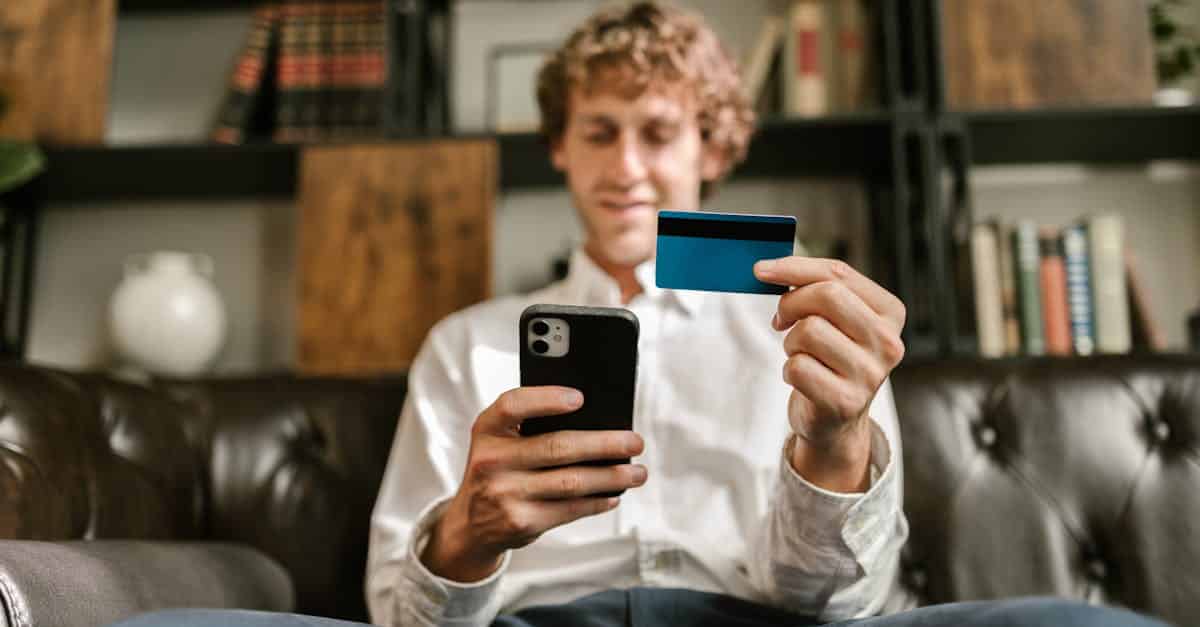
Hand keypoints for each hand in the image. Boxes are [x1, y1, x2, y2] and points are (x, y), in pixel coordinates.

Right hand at [421, 386, 646, 581]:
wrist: (471, 523)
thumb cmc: (499, 468)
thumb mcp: (499, 441)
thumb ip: (530, 425)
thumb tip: (596, 422)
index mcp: (487, 430)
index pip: (512, 405)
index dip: (546, 399)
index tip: (580, 398)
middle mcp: (491, 460)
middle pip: (557, 447)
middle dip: (605, 444)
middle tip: (635, 442)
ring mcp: (505, 494)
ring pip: (571, 482)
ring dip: (612, 477)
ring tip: (637, 473)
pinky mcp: (521, 522)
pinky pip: (570, 509)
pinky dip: (597, 501)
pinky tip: (614, 494)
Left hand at [754, 257, 905, 491]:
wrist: (837, 420)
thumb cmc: (831, 359)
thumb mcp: (835, 319)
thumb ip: (814, 287)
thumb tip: (768, 268)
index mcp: (891, 313)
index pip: (839, 274)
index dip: (795, 267)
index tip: (762, 270)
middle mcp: (888, 342)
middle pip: (826, 296)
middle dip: (792, 303)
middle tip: (781, 319)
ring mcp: (870, 374)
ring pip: (809, 330)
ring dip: (791, 342)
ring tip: (802, 355)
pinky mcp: (846, 402)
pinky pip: (797, 366)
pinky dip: (789, 370)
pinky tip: (803, 380)